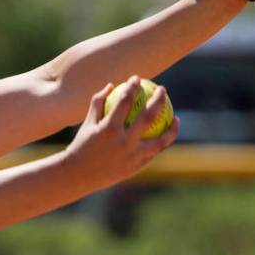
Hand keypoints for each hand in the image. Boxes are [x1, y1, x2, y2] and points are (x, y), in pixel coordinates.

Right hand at [65, 76, 179, 190]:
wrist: (79, 175)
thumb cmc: (82, 145)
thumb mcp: (87, 123)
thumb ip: (98, 102)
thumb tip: (112, 85)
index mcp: (109, 128)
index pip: (125, 101)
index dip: (132, 86)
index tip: (137, 78)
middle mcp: (123, 142)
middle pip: (149, 116)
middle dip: (158, 99)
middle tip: (162, 90)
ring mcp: (132, 156)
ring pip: (160, 141)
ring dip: (171, 128)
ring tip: (175, 118)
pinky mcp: (136, 167)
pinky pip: (153, 153)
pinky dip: (161, 143)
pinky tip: (165, 137)